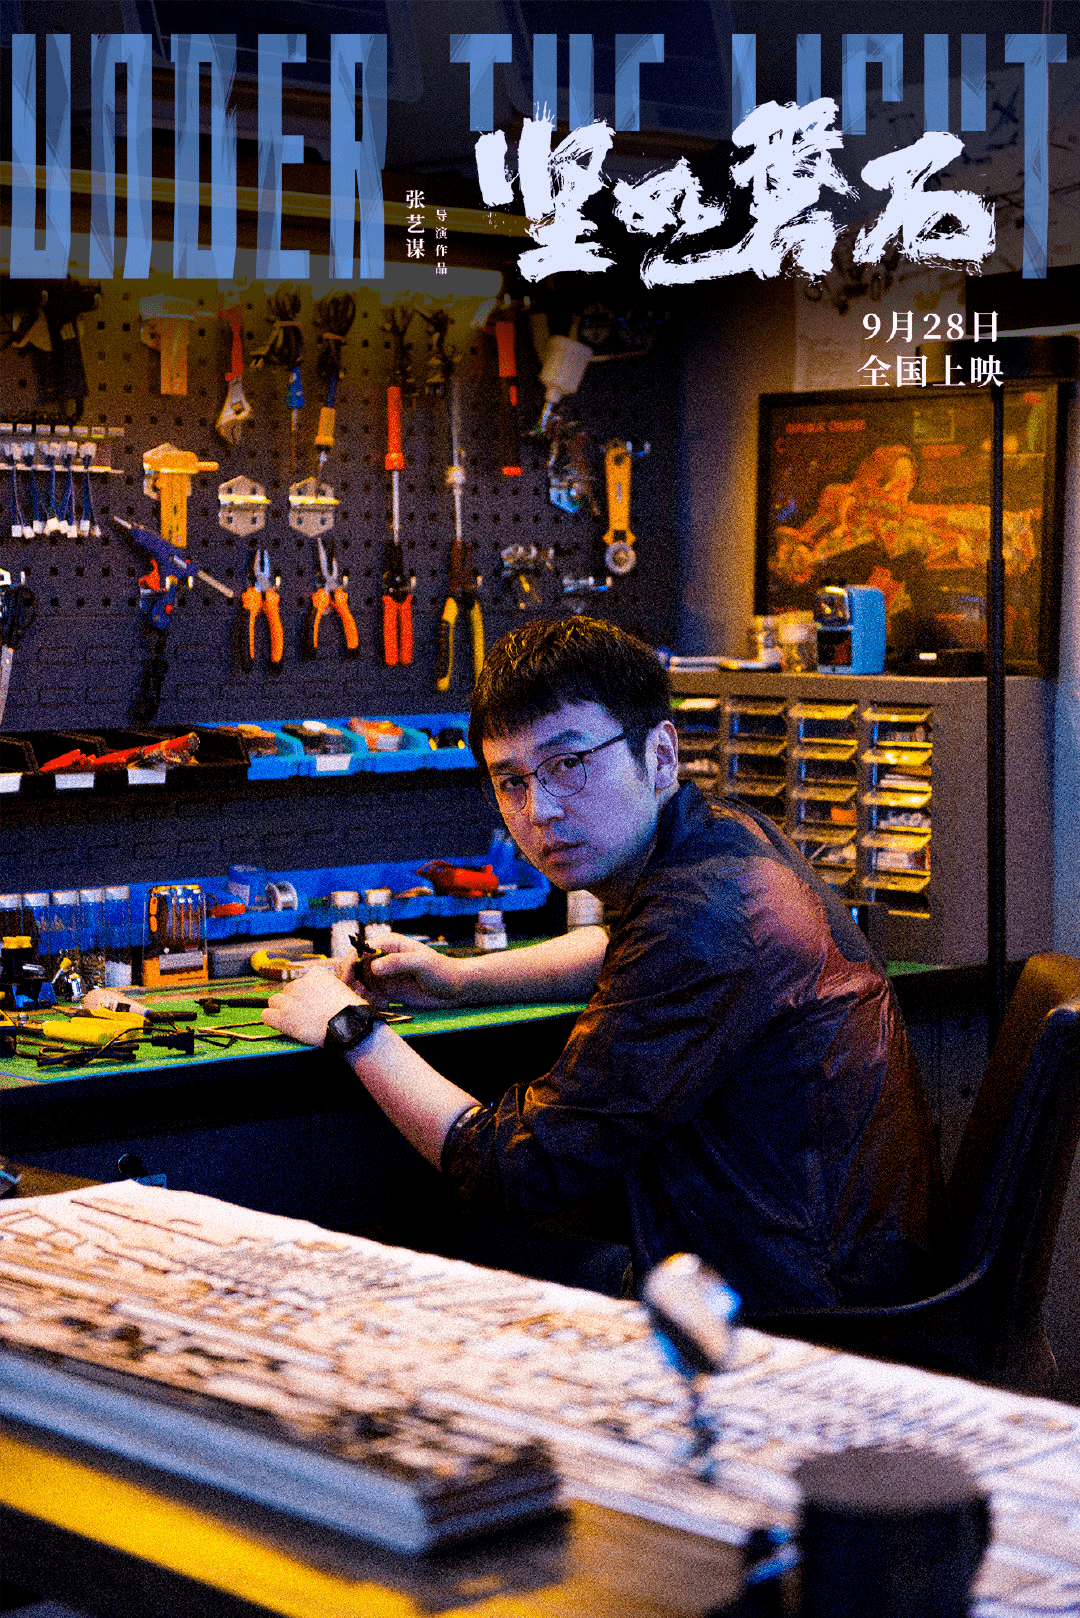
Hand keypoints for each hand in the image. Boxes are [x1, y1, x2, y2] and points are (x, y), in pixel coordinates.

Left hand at [261, 966, 363, 1047]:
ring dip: (281, 1009)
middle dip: (294, 1002)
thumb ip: (336, 979)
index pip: (301, 981)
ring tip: (293, 1019)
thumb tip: (349, 958)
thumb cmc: (351, 1011)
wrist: (348, 1027)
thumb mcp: (346, 987)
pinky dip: (272, 1021)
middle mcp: (300, 984)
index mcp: (315, 974)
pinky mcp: (282, 1018)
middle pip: (287, 991)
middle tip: (305, 1014)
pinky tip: (282, 1025)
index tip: (312, 1002)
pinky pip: (266, 1015)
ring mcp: (290, 1001)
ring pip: (274, 1001)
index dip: (306, 994)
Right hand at [349, 933, 464, 1008]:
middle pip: (356, 968)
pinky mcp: (388, 992)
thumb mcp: (421, 963)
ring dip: (362, 994)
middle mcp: (383, 959)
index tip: (348, 978)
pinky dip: (372, 1003)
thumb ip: (397, 963)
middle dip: (353, 982)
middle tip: (359, 995)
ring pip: (361, 984)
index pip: (361, 950)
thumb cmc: (442, 970)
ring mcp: (385, 976)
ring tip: (377, 1002)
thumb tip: (373, 967)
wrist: (456, 989)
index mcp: (390, 945)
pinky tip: (386, 1006)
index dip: (350, 963)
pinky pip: (371, 997)